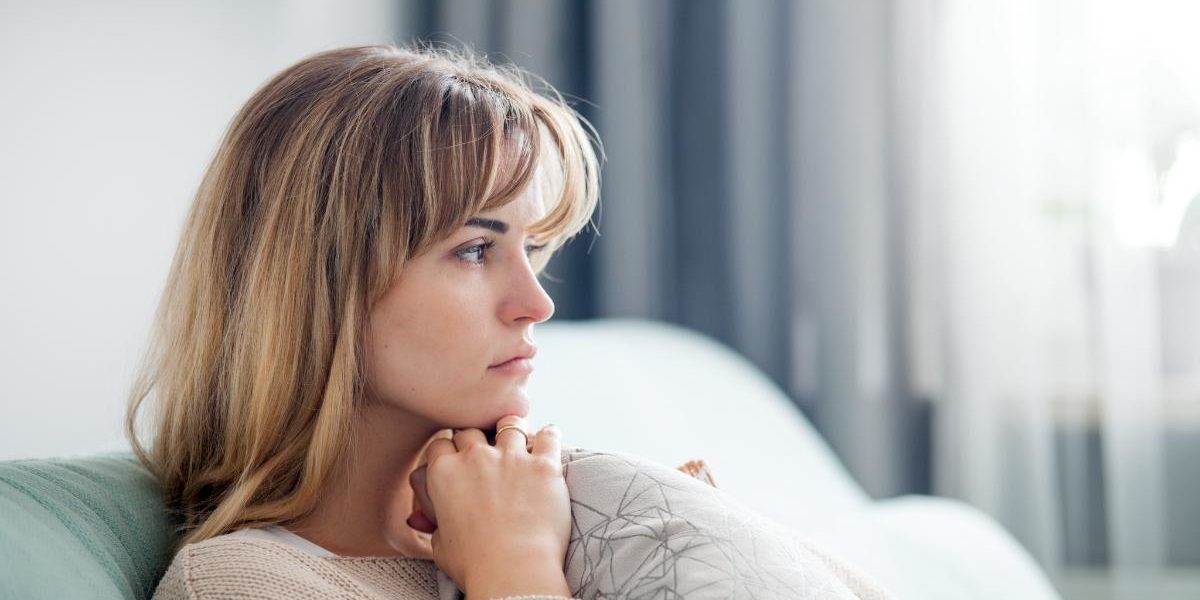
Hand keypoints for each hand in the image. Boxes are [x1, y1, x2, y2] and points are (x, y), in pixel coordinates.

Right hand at [408, 416, 570, 596]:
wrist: (512, 570)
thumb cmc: (475, 564)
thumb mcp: (440, 546)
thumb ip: (435, 525)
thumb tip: (430, 520)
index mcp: (444, 473)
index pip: (440, 444)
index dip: (448, 450)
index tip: (455, 457)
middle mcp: (475, 457)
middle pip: (471, 431)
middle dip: (476, 440)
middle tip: (484, 452)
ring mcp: (511, 458)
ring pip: (509, 425)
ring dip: (511, 431)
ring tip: (517, 439)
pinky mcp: (543, 465)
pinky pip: (549, 436)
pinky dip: (550, 436)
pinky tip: (549, 439)